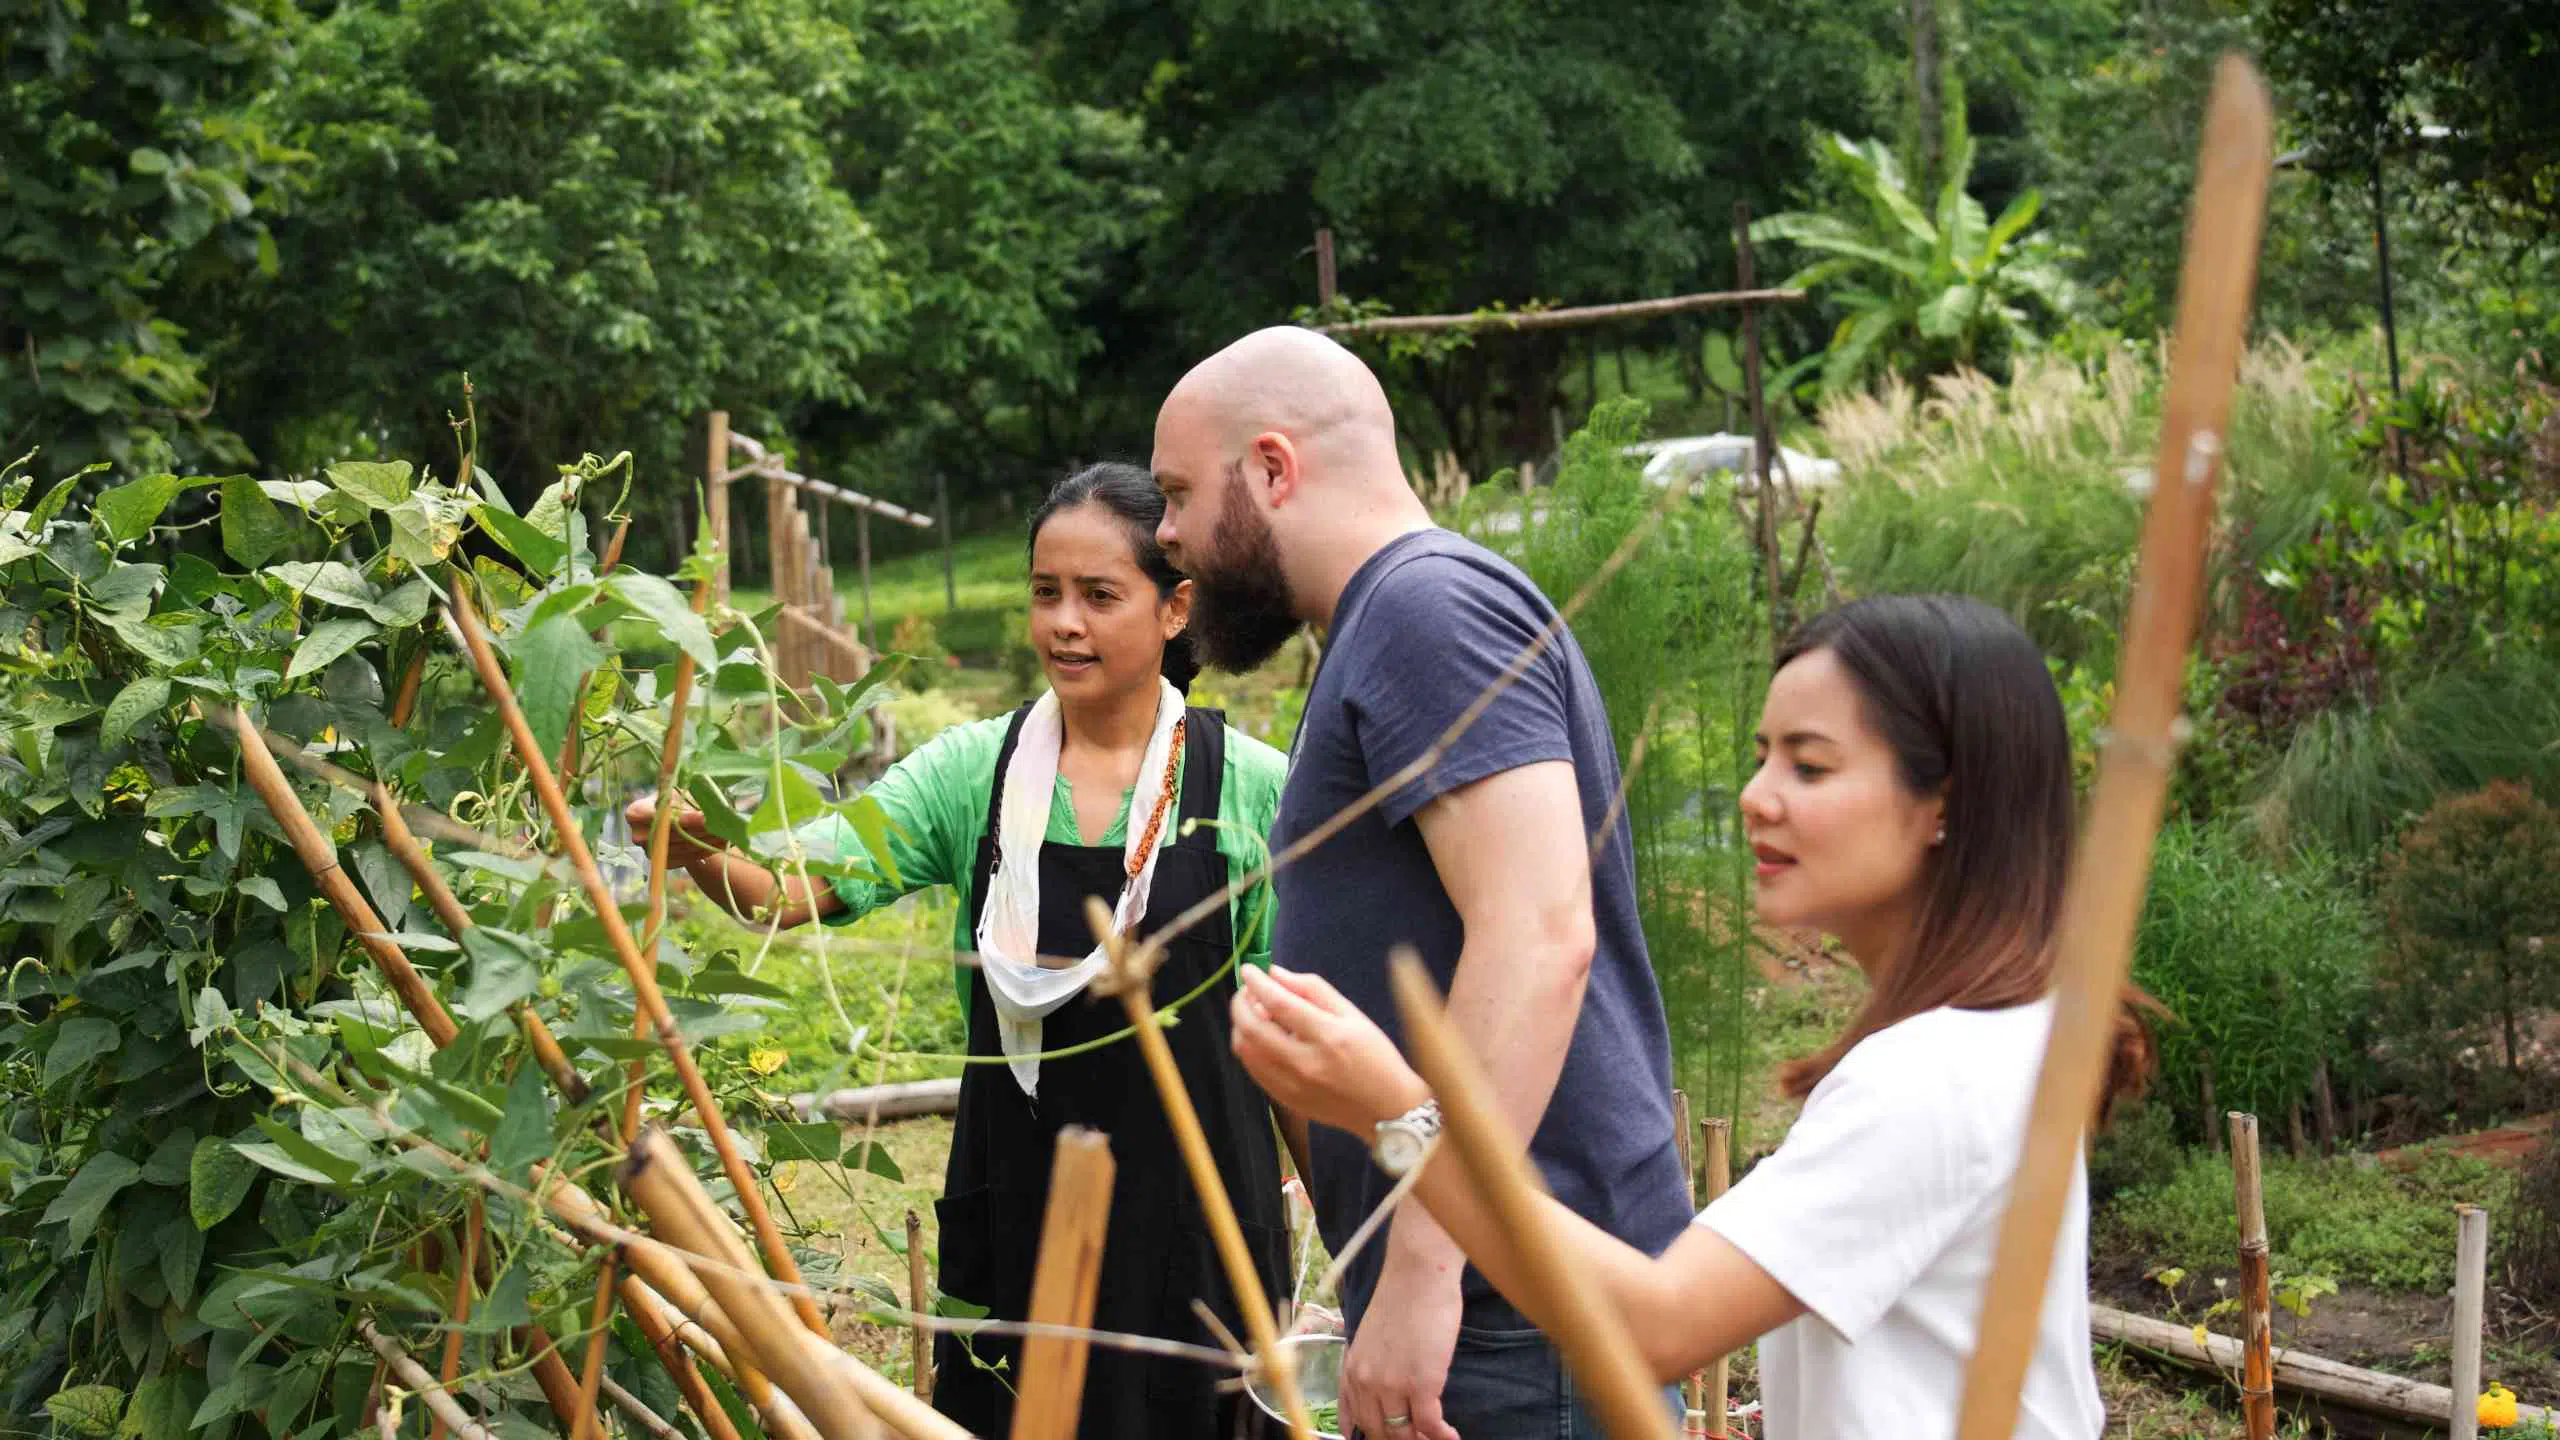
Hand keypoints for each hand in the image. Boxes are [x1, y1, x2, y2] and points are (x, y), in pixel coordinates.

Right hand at [624, 794, 724, 861]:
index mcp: (636, 812)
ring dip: (706, 839)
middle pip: (672, 834)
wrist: (680, 819)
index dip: (683, 818)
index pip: (658, 818)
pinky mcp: (664, 863)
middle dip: (699, 829)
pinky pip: (687, 858)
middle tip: (723, 824)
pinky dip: (704, 850)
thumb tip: (684, 783)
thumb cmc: (680, 799)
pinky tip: (719, 842)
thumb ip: (681, 790)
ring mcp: (650, 852)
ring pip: (683, 847)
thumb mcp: (680, 790)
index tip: (704, 817)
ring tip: (726, 831)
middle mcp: (638, 835)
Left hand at [1231, 967, 1428, 1135]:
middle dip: (1241, 1002)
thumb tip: (1275, 974)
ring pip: (1245, 1050)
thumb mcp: (1353, 1015)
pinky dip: (1249, 1047)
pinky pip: (1252, 1069)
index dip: (1257, 983)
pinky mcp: (1285, 1100)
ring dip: (1241, 1025)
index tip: (1250, 970)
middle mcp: (1304, 1063)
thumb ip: (1313, 989)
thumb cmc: (1375, 1056)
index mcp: (1327, 1037)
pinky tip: (1262, 1037)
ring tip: (1256, 1013)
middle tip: (1249, 991)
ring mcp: (1291, 1085)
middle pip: (1251, 1028)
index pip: (1278, 1003)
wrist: (1386, 1109)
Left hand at [1341, 1241, 1463, 1439]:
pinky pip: (1429, 1425)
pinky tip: (1451, 1436)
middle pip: (1378, 1433)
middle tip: (1418, 1439)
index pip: (1353, 1423)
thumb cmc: (1401, 1299)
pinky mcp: (1421, 1384)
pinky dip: (1441, 1435)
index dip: (1370, 1437)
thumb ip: (1371, 1367)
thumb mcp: (1371, 1338)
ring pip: (1402, 1433)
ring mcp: (1391, 1385)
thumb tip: (1384, 1395)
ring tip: (1436, 1438)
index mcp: (1351, 1371)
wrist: (1418, 1274)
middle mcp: (1365, 1382)